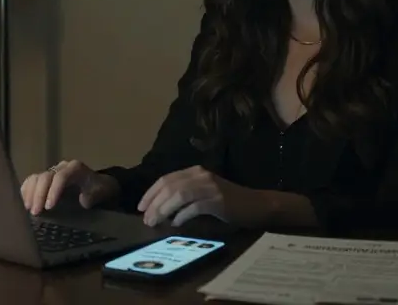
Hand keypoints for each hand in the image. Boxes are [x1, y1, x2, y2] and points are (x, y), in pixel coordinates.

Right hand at [20, 159, 119, 215]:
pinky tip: (25, 204)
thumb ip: (92, 196)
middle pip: (45, 176)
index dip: (53, 191)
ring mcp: (52, 172)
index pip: (61, 177)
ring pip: (36, 177)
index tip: (49, 207)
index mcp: (75, 169)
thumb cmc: (98, 189)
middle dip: (39, 194)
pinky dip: (26, 192)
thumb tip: (82, 201)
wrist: (97, 184)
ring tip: (28, 209)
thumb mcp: (100, 192)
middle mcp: (61, 168)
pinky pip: (32, 181)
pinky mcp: (45, 179)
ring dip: (30, 194)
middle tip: (36, 213)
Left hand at [137, 165, 264, 226]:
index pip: (166, 179)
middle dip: (154, 203)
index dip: (151, 193)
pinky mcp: (218, 200)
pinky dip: (182, 216)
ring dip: (164, 209)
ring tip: (156, 222)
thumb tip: (160, 209)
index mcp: (195, 171)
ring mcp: (210, 187)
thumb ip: (185, 195)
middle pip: (170, 186)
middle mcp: (201, 175)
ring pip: (179, 195)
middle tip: (146, 219)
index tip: (141, 207)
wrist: (256, 205)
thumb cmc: (229, 201)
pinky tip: (176, 224)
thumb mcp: (204, 192)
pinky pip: (194, 207)